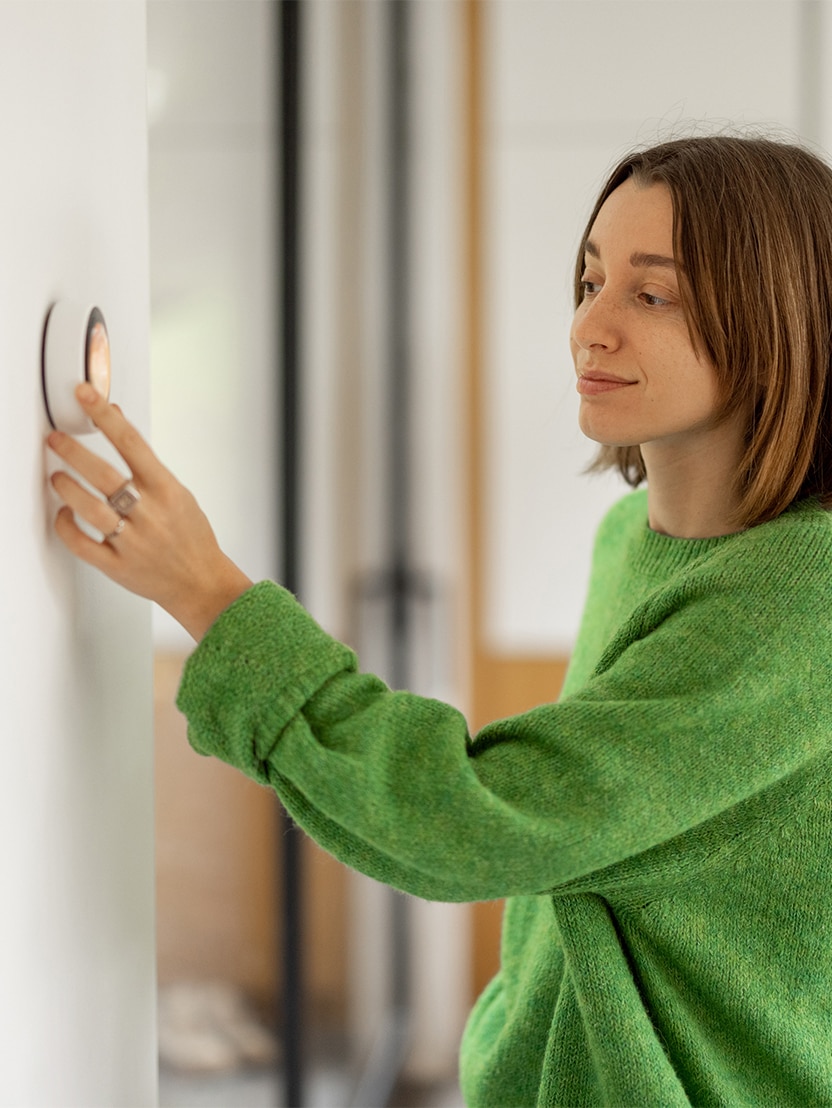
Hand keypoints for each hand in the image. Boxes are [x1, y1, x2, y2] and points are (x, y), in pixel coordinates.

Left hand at [48, 383, 253, 640]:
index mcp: (167, 491)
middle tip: (56, 439)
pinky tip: (64, 513)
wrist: (201, 582)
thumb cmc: (192, 538)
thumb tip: (119, 424)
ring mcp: (132, 541)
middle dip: (73, 451)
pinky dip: (66, 525)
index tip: (85, 395)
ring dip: (66, 487)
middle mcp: (149, 514)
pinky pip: (81, 543)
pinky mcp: (117, 566)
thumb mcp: (180, 495)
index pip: (131, 443)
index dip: (105, 415)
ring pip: (88, 508)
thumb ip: (148, 465)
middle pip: (103, 474)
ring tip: (57, 476)